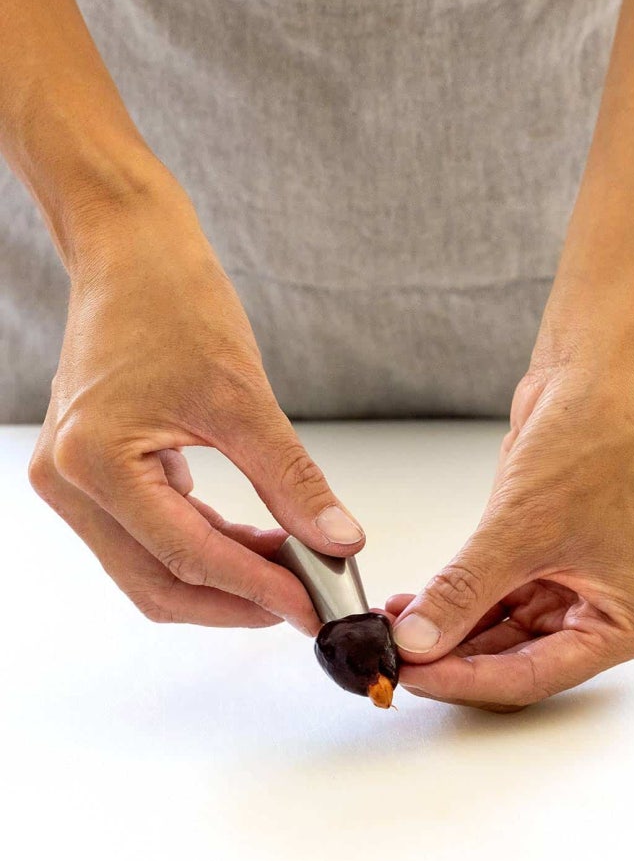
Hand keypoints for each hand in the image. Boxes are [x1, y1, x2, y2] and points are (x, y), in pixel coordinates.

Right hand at [28, 183, 364, 631]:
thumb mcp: (242, 396)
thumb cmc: (174, 302)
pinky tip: (255, 541)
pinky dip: (202, 545)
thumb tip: (338, 542)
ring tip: (290, 569)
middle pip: (157, 581)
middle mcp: (68, 480)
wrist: (133, 254)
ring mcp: (72, 479)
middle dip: (237, 599)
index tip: (314, 606)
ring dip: (221, 577)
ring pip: (150, 567)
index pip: (185, 555)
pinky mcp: (92, 471)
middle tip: (306, 599)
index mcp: (94, 459)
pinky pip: (147, 533)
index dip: (256, 589)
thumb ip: (291, 478)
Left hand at [385, 352, 633, 711]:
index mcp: (624, 623)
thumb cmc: (594, 446)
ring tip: (390, 628)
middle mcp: (600, 611)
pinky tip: (411, 603)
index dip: (464, 679)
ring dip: (443, 629)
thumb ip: (464, 590)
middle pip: (512, 659)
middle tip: (390, 654)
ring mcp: (568, 583)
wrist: (594, 377)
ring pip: (495, 630)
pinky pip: (489, 594)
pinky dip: (451, 599)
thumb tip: (416, 639)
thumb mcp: (520, 529)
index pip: (531, 677)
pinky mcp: (538, 555)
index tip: (409, 674)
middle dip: (449, 654)